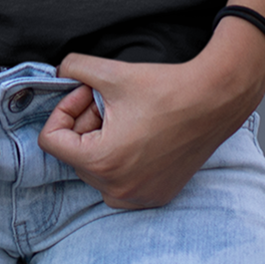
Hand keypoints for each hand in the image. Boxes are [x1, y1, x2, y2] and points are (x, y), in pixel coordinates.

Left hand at [38, 19, 264, 208]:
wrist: (213, 100)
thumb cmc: (165, 88)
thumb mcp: (109, 71)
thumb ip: (72, 67)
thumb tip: (57, 72)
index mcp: (102, 162)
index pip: (51, 141)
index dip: (64, 109)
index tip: (87, 92)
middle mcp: (117, 190)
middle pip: (75, 154)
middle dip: (84, 122)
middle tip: (106, 100)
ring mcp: (138, 197)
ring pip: (96, 168)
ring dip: (101, 139)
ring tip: (123, 115)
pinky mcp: (156, 196)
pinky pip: (120, 181)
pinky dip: (121, 157)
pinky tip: (139, 132)